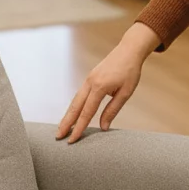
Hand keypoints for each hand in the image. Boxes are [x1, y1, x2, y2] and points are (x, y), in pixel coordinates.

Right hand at [56, 23, 158, 143]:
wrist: (129, 50)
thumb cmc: (130, 71)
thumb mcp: (125, 92)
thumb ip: (112, 110)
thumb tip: (103, 127)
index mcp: (99, 86)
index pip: (86, 112)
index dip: (79, 127)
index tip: (72, 140)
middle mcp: (90, 82)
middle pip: (75, 106)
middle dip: (66, 122)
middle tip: (58, 136)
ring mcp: (88, 79)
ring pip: (75, 100)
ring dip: (68, 114)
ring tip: (62, 128)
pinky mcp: (90, 78)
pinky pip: (80, 94)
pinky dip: (74, 106)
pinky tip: (72, 113)